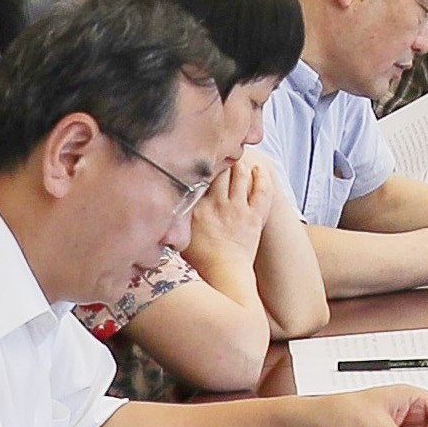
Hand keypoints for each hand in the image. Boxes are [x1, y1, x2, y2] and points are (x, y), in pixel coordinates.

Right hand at [181, 148, 274, 269]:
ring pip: (241, 175)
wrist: (225, 275)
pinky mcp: (255, 216)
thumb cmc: (200, 261)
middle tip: (221, 150)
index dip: (201, 165)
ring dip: (240, 164)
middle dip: (222, 158)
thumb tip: (165, 206)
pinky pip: (262, 190)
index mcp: (197, 209)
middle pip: (221, 171)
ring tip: (238, 157)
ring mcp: (238, 209)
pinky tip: (258, 170)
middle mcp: (218, 204)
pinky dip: (262, 177)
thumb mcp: (179, 237)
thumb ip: (176, 218)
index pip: (199, 178)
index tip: (199, 157)